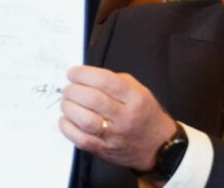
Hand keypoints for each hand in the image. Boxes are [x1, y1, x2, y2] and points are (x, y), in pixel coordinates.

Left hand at [59, 65, 177, 171]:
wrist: (157, 146)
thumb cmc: (145, 115)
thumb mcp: (139, 91)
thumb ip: (116, 80)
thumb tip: (86, 75)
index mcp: (135, 98)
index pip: (105, 81)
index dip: (84, 74)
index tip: (72, 72)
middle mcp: (125, 117)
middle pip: (93, 99)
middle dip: (73, 90)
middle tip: (68, 88)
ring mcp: (114, 136)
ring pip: (85, 120)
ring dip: (69, 107)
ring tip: (66, 102)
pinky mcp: (104, 150)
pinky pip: (81, 139)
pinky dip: (67, 127)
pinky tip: (66, 119)